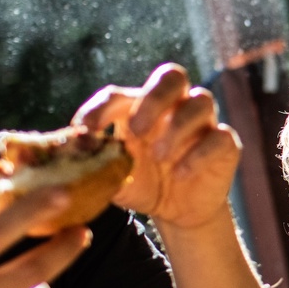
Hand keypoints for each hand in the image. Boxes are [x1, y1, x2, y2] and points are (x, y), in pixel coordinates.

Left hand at [73, 63, 239, 231]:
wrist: (176, 211)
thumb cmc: (141, 183)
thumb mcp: (111, 176)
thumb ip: (92, 161)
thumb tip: (63, 150)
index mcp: (140, 107)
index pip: (120, 94)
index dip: (101, 107)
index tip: (85, 130)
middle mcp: (174, 106)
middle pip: (172, 76)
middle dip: (153, 99)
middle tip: (136, 129)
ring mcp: (202, 123)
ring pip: (201, 100)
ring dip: (177, 126)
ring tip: (160, 156)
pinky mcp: (225, 145)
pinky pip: (220, 137)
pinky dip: (199, 154)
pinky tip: (181, 174)